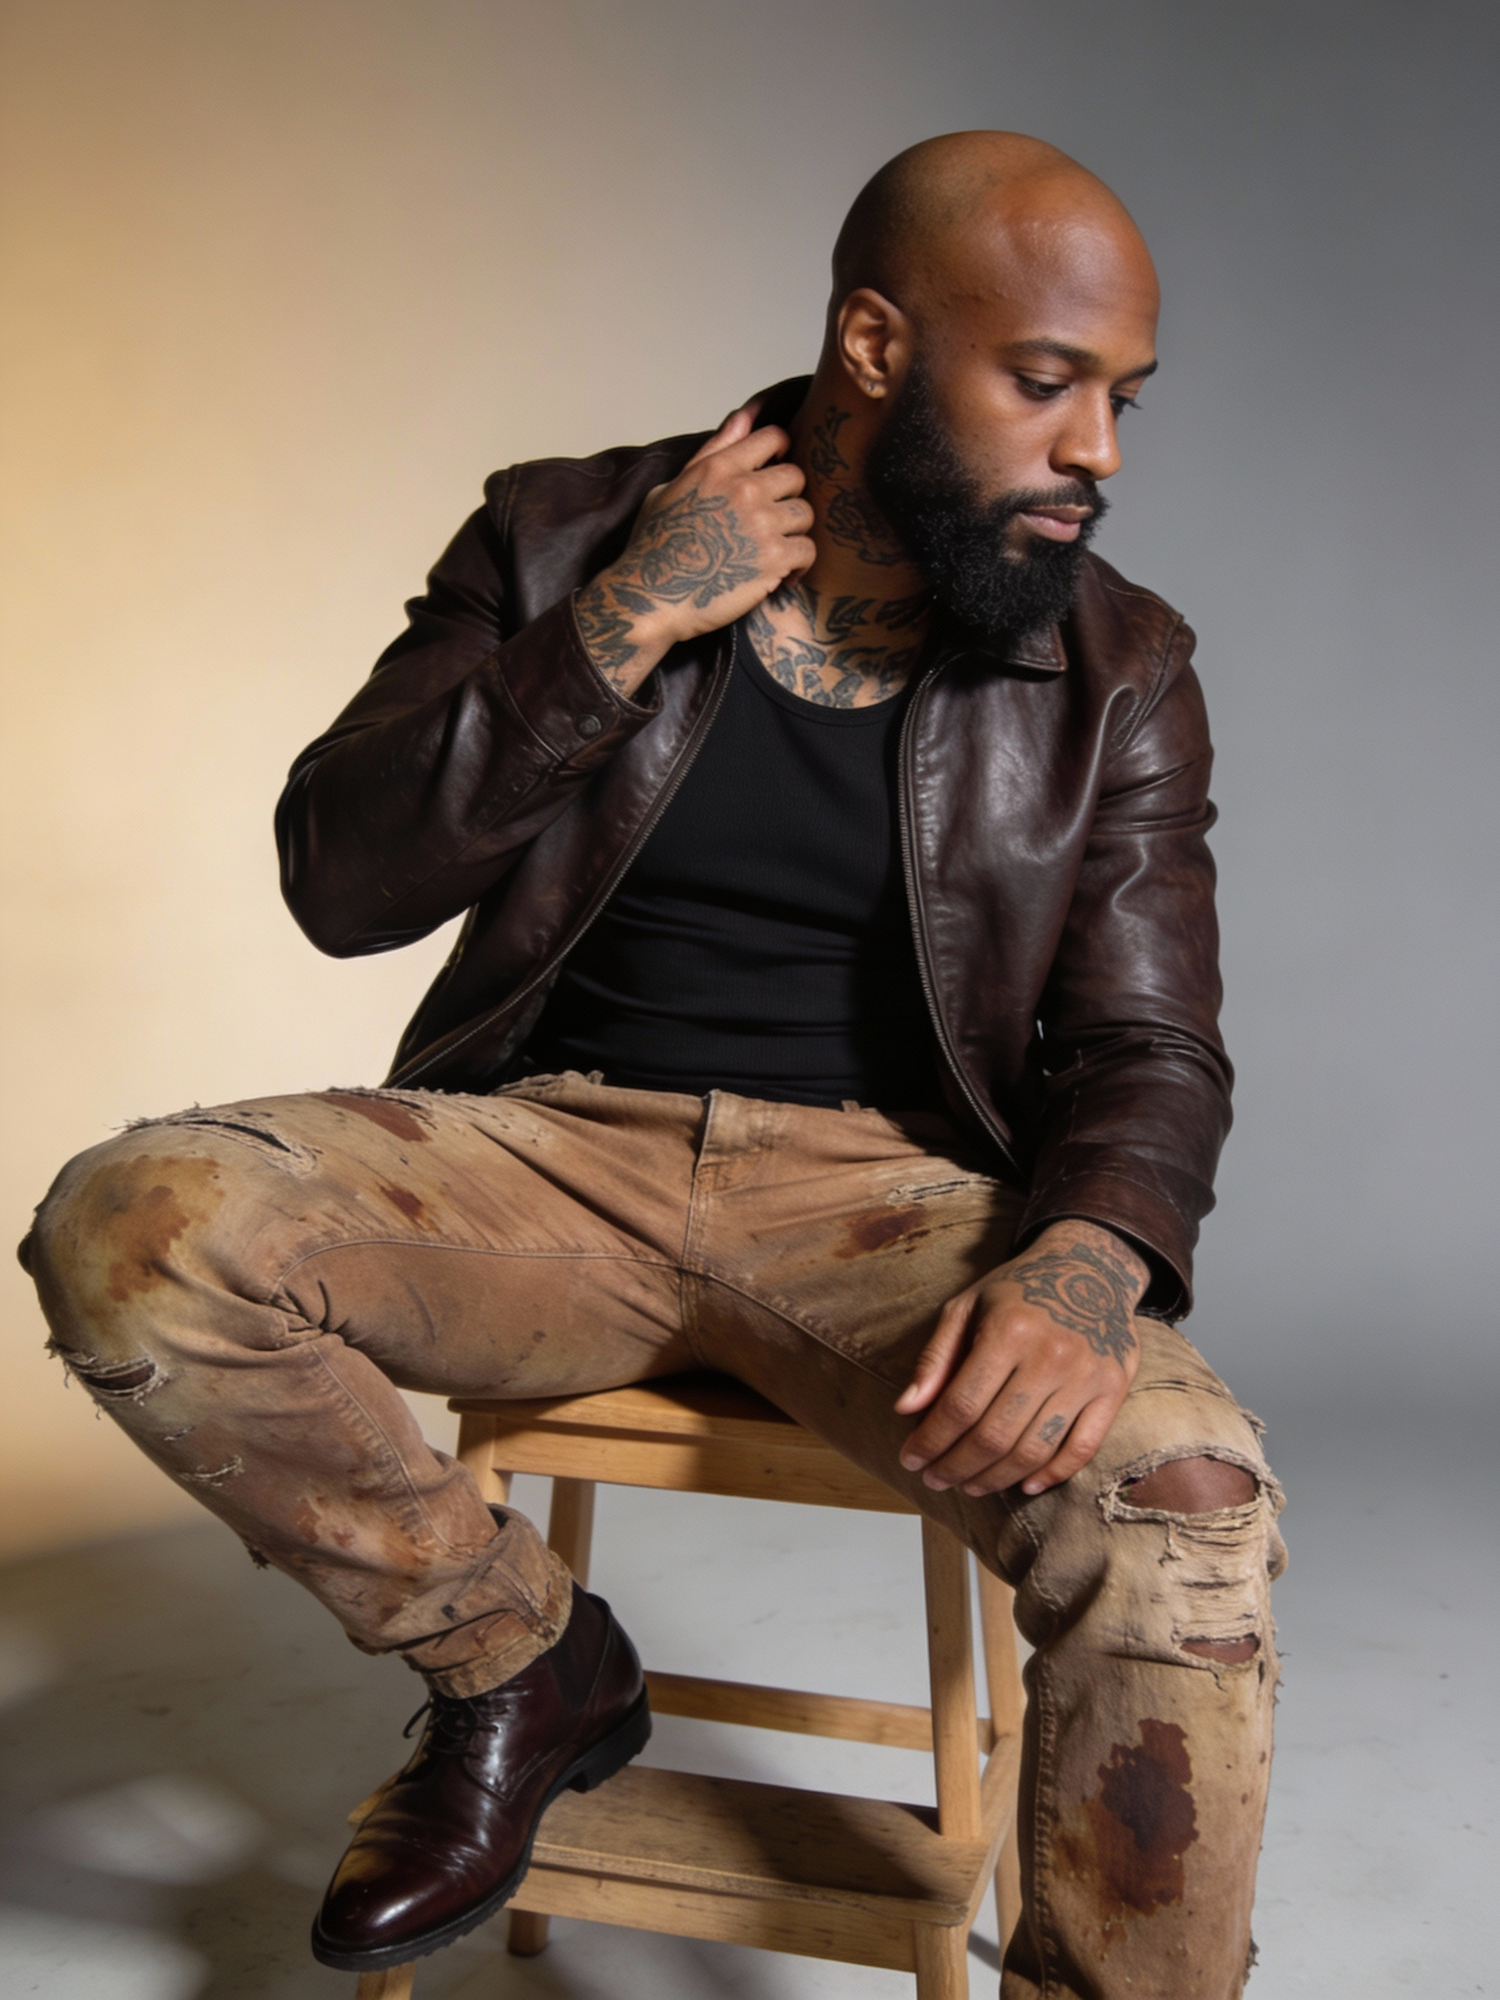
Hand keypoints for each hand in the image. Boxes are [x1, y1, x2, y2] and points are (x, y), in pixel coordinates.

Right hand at [575, 405, 815, 696]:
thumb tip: (744, 418)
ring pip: (805, 514)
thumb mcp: (671, 487)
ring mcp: (762, 523)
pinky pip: (808, 551)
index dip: (780, 453)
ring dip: (794, 532)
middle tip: (773, 521)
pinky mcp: (774, 559)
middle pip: (796, 477)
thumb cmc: (653, 545)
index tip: (775, 472)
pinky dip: (800, 566)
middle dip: (787, 498)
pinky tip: (782, 576)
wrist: (650, 597)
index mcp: (719, 468)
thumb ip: (711, 453)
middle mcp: (744, 489)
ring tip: (777, 550)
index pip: (773, 438)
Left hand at [894, 1220, 1148, 1497]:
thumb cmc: (1018, 1289)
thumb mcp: (966, 1306)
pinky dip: (1052, 1474)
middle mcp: (1050, 1356)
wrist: (1091, 1267)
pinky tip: (1025, 1485)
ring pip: (1034, 1450)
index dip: (930, 1440)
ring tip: (970, 1485)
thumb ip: (935, 1358)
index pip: (961, 1405)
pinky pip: (1082, 1448)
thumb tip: (905, 1410)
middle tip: (935, 1480)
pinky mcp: (1113, 1390)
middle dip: (956, 1466)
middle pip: (994, 1435)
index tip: (910, 1459)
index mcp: (1008, 1331)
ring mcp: (1086, 1376)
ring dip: (996, 1478)